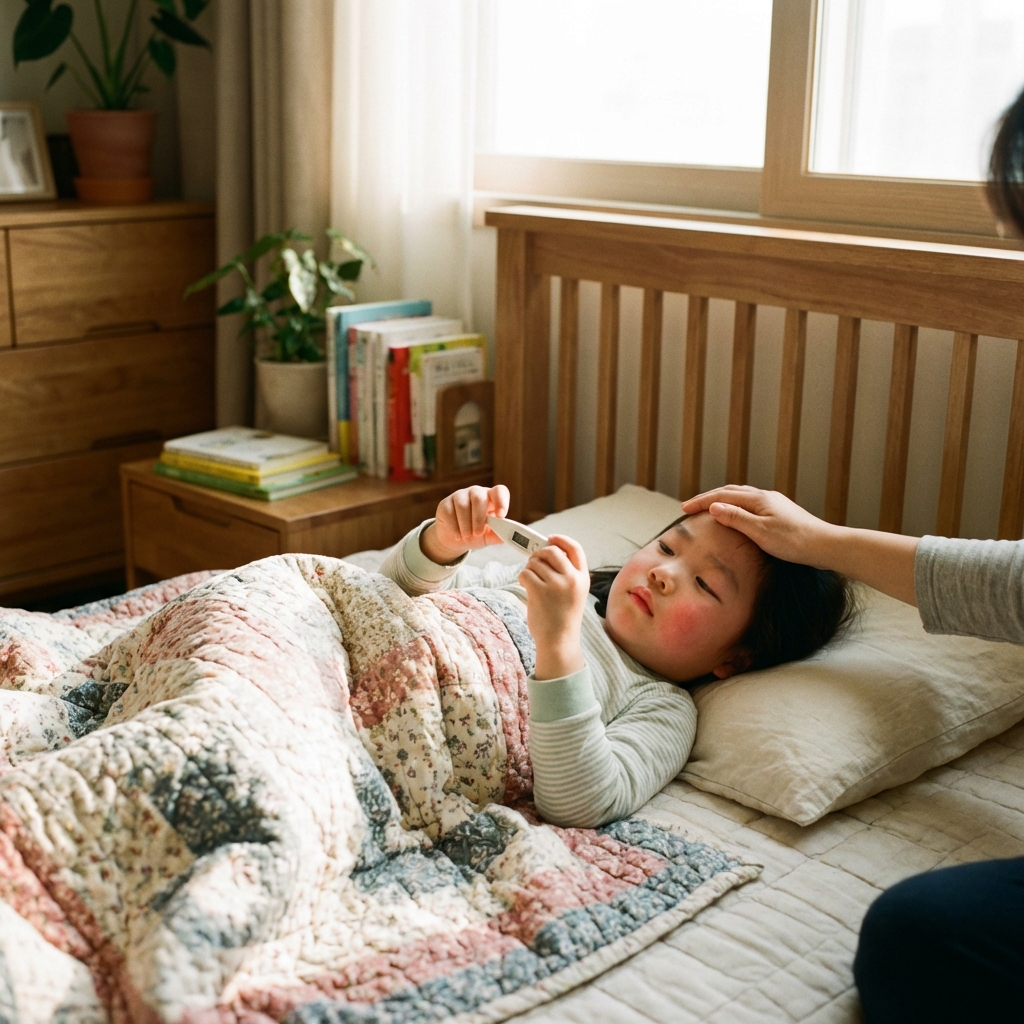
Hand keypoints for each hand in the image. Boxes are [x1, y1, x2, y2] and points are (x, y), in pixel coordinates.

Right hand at [421, 484, 509, 563]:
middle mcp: (476, 493)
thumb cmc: (475, 534)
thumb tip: (510, 536)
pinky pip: (450, 512)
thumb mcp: (489, 536)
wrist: (455, 539)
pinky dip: (455, 527)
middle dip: (479, 518)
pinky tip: (458, 535)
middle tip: (478, 533)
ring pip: (463, 505)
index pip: (499, 491)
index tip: (501, 515)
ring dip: (466, 525)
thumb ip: (499, 535)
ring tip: (467, 537)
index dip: (501, 501)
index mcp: (491, 498)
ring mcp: (460, 496)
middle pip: (479, 497)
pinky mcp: (445, 503)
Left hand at [518, 536, 589, 679]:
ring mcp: (556, 585)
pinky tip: (526, 587)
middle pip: (552, 551)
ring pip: (535, 562)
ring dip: (529, 569)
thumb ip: (566, 573)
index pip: (575, 548)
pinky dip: (522, 578)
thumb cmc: (563, 618)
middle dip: (539, 553)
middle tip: (534, 562)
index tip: (550, 537)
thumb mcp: (574, 593)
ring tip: (532, 582)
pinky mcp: (539, 591)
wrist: (559, 642)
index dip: (561, 539)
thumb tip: (546, 551)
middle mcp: (572, 579)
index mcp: (583, 578)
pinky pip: (525, 573)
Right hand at [683, 484, 919, 603]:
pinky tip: (736, 517)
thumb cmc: (794, 542)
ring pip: (742, 497)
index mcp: (758, 499)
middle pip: (731, 492)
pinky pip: (750, 504)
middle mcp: (766, 497)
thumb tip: (713, 507)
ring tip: (709, 509)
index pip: (722, 496)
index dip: (701, 502)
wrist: (826, 546)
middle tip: (691, 507)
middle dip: (709, 498)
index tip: (684, 509)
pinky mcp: (780, 513)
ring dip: (722, 500)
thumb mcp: (760, 532)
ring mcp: (774, 504)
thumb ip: (736, 518)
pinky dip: (735, 507)